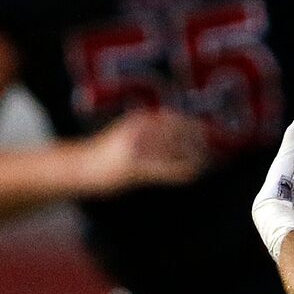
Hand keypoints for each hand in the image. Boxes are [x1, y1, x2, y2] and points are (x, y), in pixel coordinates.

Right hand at [82, 108, 207, 195]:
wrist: (81, 166)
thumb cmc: (109, 153)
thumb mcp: (130, 134)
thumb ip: (150, 130)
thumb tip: (176, 131)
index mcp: (139, 121)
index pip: (173, 118)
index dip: (193, 125)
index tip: (208, 131)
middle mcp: (138, 131)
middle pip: (177, 133)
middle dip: (198, 141)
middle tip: (213, 148)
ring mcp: (135, 149)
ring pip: (174, 150)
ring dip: (194, 156)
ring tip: (206, 162)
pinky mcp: (133, 167)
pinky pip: (164, 169)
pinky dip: (182, 171)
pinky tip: (193, 174)